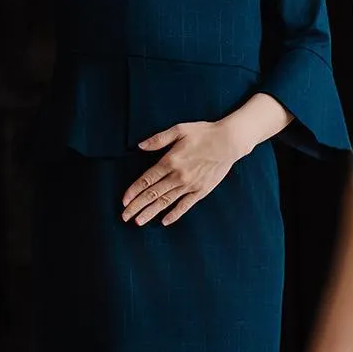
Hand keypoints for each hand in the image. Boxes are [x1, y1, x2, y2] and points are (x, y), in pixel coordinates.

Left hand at [120, 121, 249, 226]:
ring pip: (166, 202)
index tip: (123, 201)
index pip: (147, 180)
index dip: (133, 191)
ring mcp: (190, 185)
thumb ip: (158, 139)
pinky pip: (185, 205)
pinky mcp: (201, 191)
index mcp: (170, 161)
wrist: (229, 142)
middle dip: (137, 206)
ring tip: (138, 221)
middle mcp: (178, 176)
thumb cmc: (204, 133)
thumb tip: (140, 146)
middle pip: (153, 194)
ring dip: (151, 212)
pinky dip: (174, 214)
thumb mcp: (179, 129)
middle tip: (124, 216)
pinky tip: (164, 221)